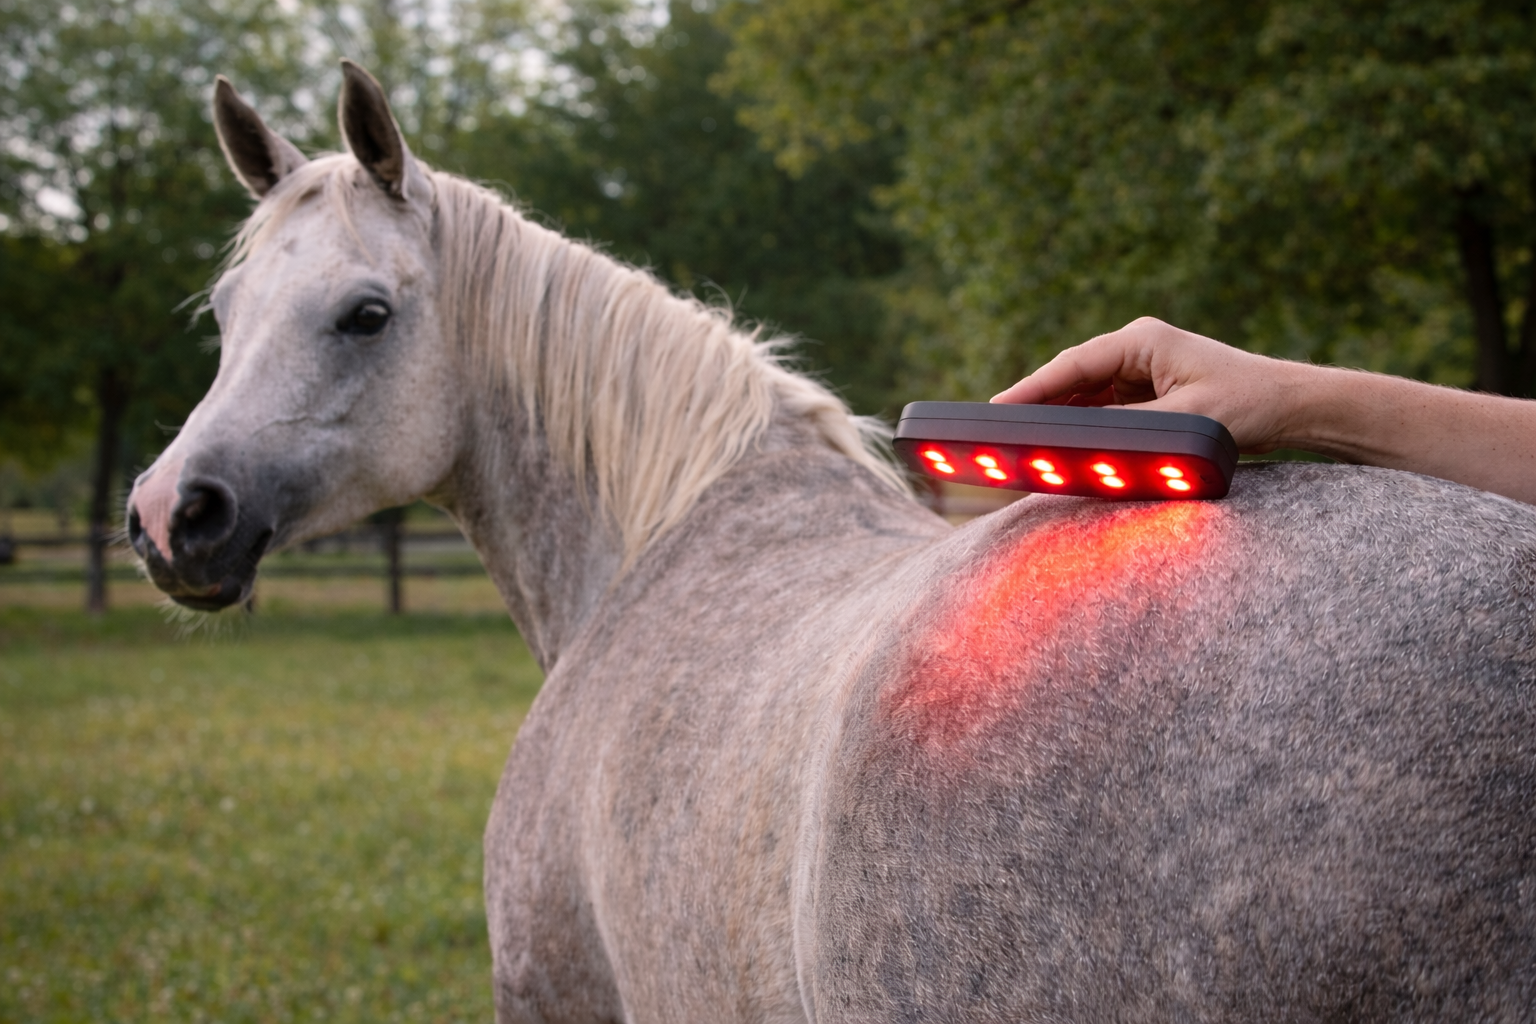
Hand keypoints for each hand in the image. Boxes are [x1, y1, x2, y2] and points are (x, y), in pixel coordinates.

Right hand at [991, 317, 1311, 453]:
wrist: (1293, 408)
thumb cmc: (1249, 404)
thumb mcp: (1186, 421)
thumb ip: (1128, 431)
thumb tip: (1080, 444)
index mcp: (1141, 341)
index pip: (1071, 365)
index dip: (1030, 390)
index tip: (996, 410)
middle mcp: (1136, 350)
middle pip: (1069, 379)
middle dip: (1035, 406)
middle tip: (995, 434)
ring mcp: (1140, 370)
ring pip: (1082, 396)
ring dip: (1056, 420)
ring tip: (1021, 446)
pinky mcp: (1147, 392)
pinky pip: (1101, 410)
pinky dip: (1081, 428)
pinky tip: (1062, 448)